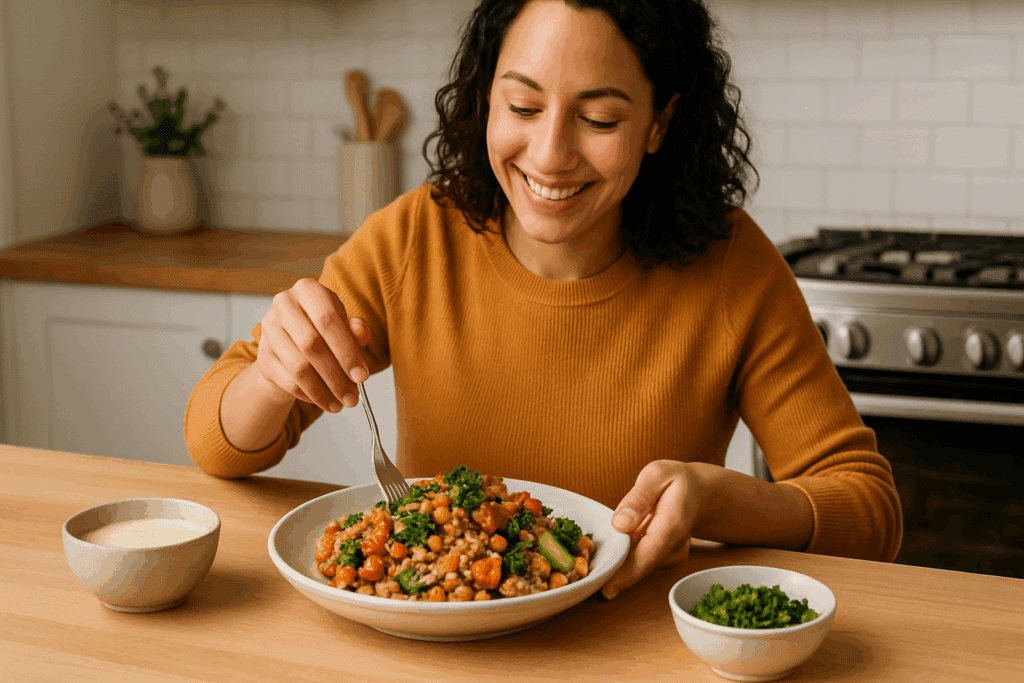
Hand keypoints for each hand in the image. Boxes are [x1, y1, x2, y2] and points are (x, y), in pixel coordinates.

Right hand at [254, 278, 370, 412]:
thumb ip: (355, 329)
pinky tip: (324, 401)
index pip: (327, 319)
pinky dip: (309, 395)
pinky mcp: (263, 356)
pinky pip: (288, 381)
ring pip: (298, 367)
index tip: (362, 376)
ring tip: (341, 404)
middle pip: (311, 344)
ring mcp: (269, 330)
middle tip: (353, 397)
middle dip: (336, 376)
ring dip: (323, 391)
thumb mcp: (344, 325)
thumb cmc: (324, 331)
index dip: (346, 350)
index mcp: (307, 290)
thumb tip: (361, 333)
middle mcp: (283, 305)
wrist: (292, 344)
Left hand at [601, 460, 703, 599]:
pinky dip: (624, 555)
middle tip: (585, 568)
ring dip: (616, 560)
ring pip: (637, 565)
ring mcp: (672, 556)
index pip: (648, 556)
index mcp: (673, 524)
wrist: (699, 493)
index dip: (626, 576)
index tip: (606, 590)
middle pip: (640, 566)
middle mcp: (675, 547)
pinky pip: (639, 561)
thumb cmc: (675, 481)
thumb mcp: (656, 474)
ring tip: (596, 549)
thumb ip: (638, 498)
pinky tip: (616, 543)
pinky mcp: (665, 560)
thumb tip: (619, 524)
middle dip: (612, 570)